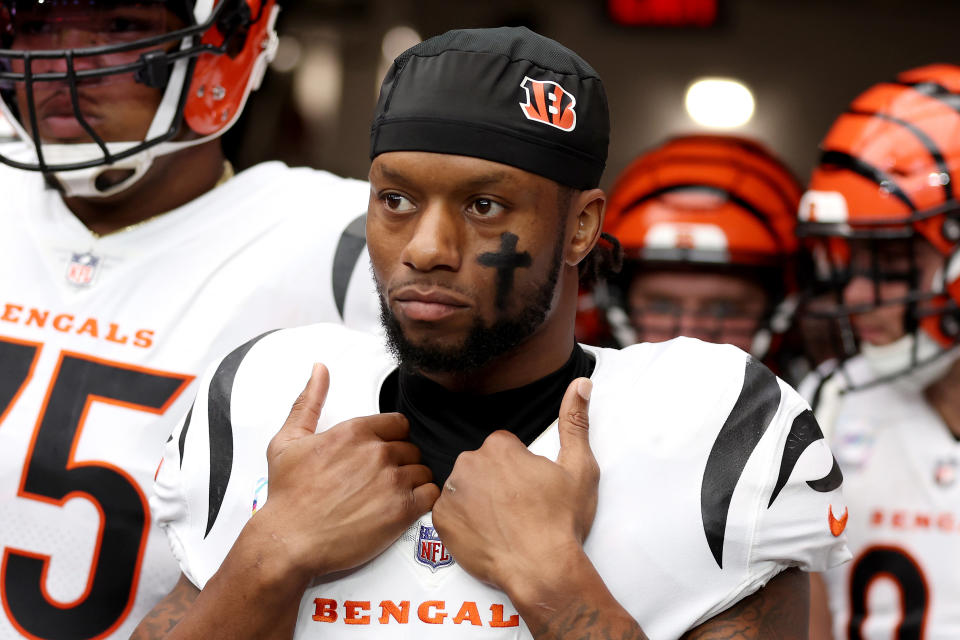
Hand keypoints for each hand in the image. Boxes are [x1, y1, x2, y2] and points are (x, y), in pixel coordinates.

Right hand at [256, 363, 439, 581]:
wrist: (289, 540)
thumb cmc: (287, 496)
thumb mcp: (288, 440)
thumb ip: (309, 401)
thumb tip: (319, 370)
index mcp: (355, 432)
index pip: (398, 424)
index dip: (393, 438)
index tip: (383, 452)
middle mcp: (377, 453)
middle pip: (410, 448)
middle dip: (400, 462)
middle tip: (383, 480)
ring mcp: (392, 481)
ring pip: (423, 471)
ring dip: (412, 482)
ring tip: (392, 495)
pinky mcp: (402, 510)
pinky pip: (431, 495)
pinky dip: (424, 501)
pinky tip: (407, 507)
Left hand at [432, 377, 597, 594]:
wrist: (542, 570)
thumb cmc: (561, 522)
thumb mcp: (579, 467)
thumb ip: (575, 421)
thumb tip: (581, 384)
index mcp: (499, 447)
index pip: (503, 447)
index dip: (520, 469)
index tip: (531, 489)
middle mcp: (469, 464)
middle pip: (481, 466)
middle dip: (496, 482)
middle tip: (519, 508)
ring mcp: (452, 494)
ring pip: (464, 488)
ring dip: (478, 500)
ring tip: (503, 523)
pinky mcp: (441, 521)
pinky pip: (449, 513)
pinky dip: (463, 522)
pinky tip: (486, 534)